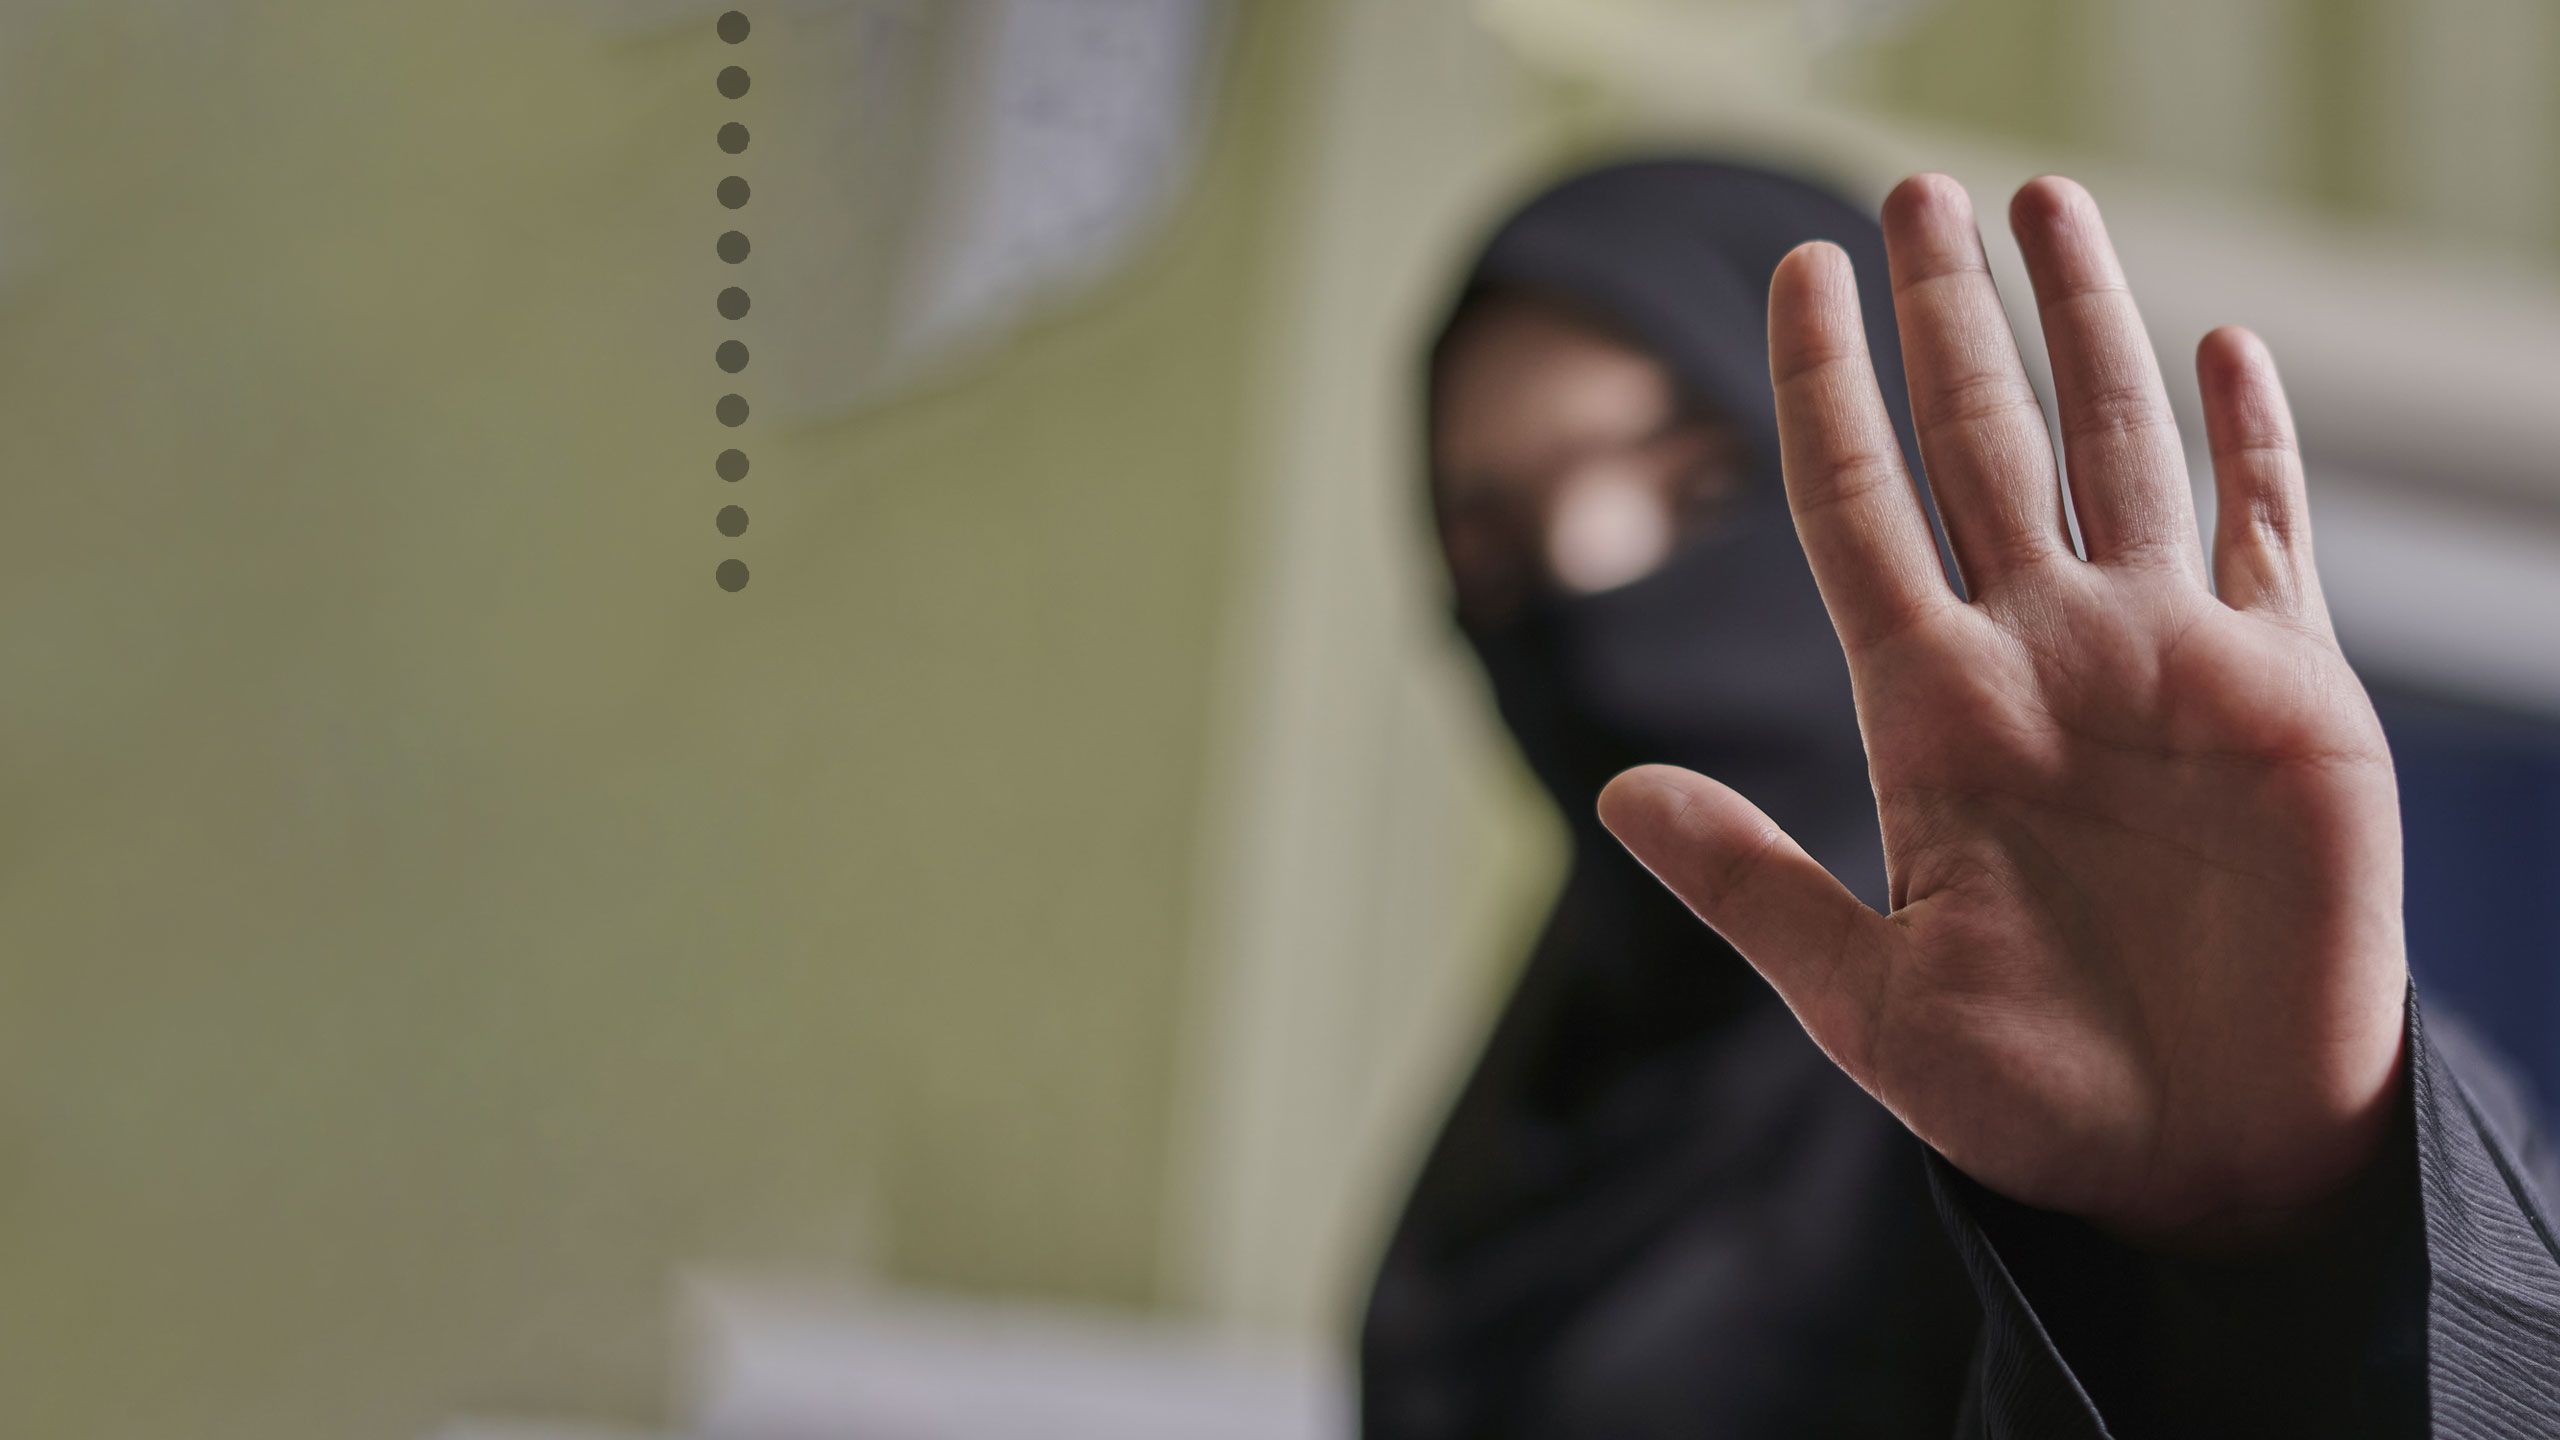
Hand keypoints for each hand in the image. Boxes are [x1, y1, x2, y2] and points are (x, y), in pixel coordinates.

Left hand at [1597, 175, 2407, 1252]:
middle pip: (1981, 441)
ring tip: (2044, 202)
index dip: (1823, 388)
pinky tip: (2225, 346)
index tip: (1793, 271)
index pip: (1858, 506)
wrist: (2202, 1160)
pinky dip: (2254, 441)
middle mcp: (2040, 657)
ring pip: (2115, 448)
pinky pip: (2266, 533)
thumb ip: (1750, 885)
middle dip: (1948, 317)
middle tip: (1913, 192)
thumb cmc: (2031, 1100)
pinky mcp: (2289, 694)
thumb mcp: (1865, 1001)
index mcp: (1930, 713)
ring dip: (2085, 324)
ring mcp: (2164, 661)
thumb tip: (1614, 794)